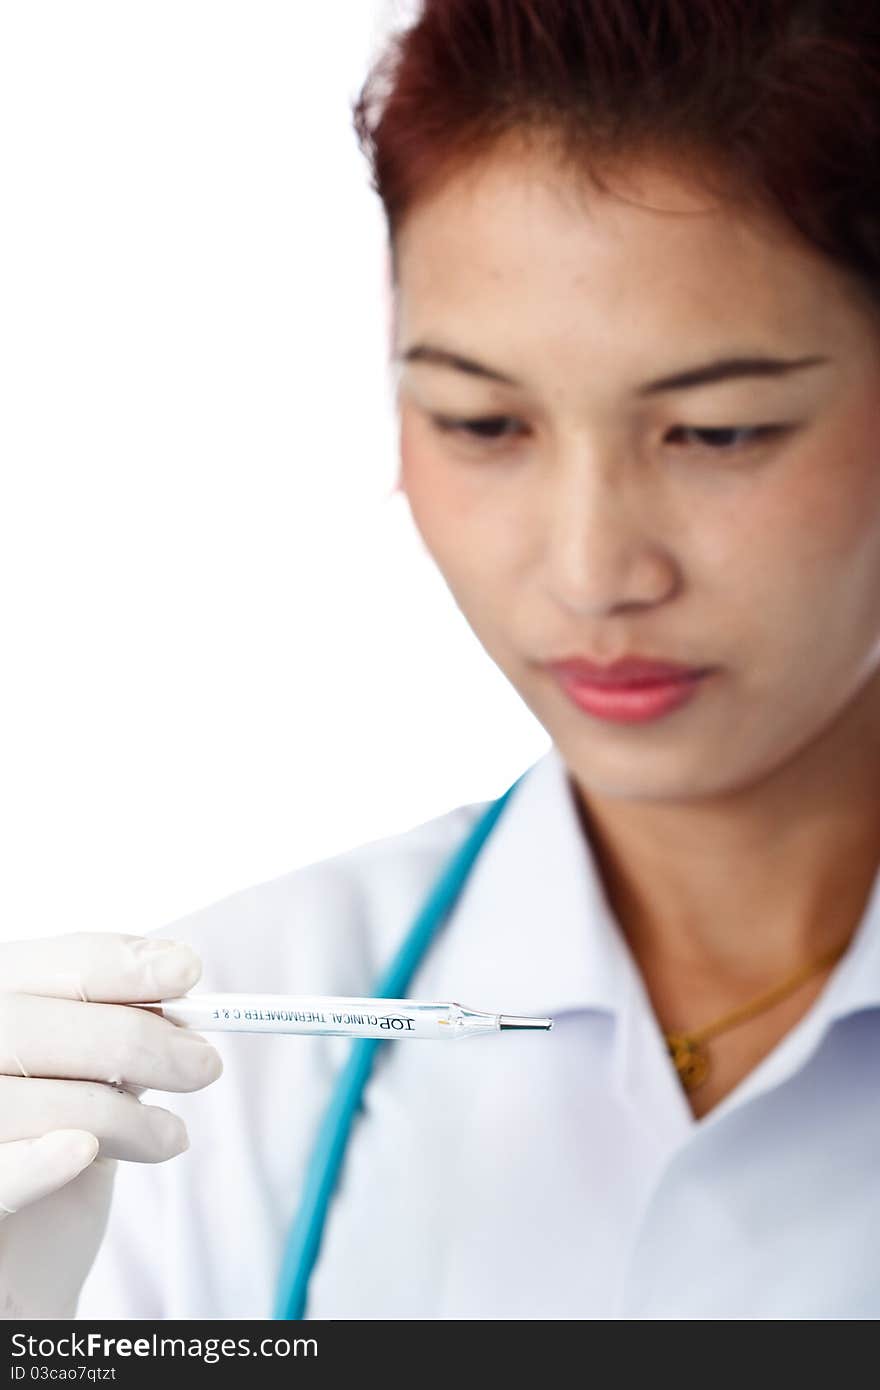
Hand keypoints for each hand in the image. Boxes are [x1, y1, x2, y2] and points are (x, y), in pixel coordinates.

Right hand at [0, 932, 222, 1317]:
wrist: (21, 1268)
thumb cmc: (56, 1159)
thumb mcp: (93, 1083)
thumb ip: (119, 1037)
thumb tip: (177, 989)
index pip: (42, 966)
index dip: (117, 964)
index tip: (188, 971)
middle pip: (31, 1025)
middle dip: (133, 1038)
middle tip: (206, 1065)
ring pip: (23, 1097)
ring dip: (117, 1114)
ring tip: (172, 1137)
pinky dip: (39, 1158)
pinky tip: (84, 1152)